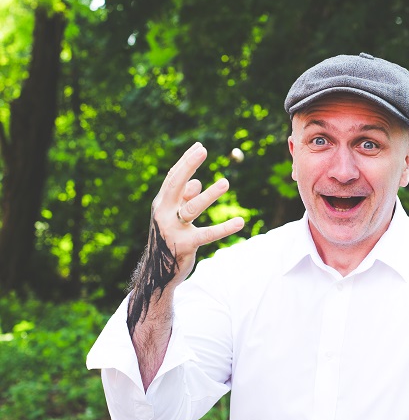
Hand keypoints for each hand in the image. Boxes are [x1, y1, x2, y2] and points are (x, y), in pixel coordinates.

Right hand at [150, 142, 244, 283]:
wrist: (157, 272)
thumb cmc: (169, 239)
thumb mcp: (173, 217)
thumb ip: (184, 199)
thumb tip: (196, 182)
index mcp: (162, 204)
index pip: (173, 178)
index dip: (186, 161)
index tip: (200, 146)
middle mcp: (164, 213)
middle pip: (175, 185)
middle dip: (188, 165)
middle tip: (203, 150)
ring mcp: (173, 229)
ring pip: (192, 208)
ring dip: (208, 195)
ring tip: (225, 182)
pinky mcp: (185, 245)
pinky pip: (207, 234)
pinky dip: (224, 228)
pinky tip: (240, 222)